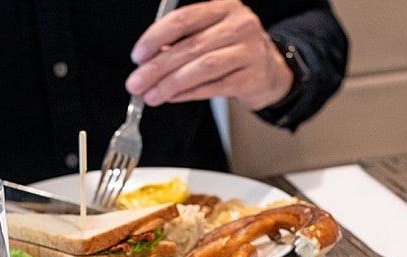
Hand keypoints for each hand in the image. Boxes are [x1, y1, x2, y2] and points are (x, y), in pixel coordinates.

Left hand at [126, 0, 292, 110]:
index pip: (183, 19)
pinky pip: (213, 87)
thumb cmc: (233, 50)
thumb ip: (181, 42)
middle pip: (190, 46)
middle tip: (137, 83)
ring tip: (152, 95)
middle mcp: (239, 24)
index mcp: (224, 7)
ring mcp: (249, 51)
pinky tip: (172, 98)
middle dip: (157, 67)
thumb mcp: (210, 35)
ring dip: (171, 84)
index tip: (138, 56)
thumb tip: (148, 62)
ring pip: (202, 67)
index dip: (156, 37)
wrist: (269, 71)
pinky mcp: (252, 77)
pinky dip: (188, 94)